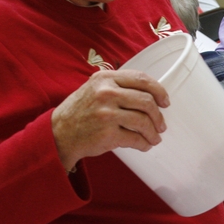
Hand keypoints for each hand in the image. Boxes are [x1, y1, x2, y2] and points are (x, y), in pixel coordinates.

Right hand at [51, 69, 169, 171]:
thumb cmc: (79, 111)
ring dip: (153, 132)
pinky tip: (144, 145)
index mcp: (106, 78)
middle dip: (158, 115)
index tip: (165, 101)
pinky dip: (144, 144)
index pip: (142, 79)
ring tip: (155, 138)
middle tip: (161, 124)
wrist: (58, 133)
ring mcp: (107, 114)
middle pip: (146, 101)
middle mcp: (106, 93)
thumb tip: (150, 95)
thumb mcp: (94, 89)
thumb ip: (117, 86)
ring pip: (143, 121)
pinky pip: (135, 139)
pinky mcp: (107, 134)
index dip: (159, 91)